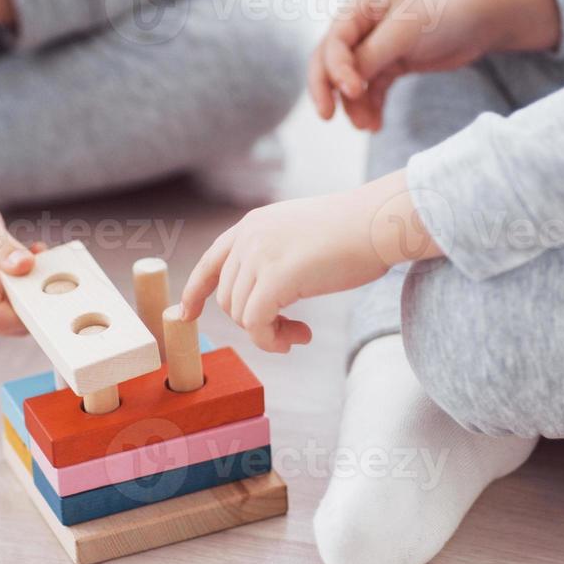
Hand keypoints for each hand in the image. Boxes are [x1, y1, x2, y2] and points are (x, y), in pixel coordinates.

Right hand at [0, 148, 36, 333]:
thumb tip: (26, 266)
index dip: (29, 308)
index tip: (49, 282)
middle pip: (10, 323)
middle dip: (35, 298)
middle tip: (46, 262)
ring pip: (13, 316)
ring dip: (31, 290)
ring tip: (35, 254)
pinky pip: (10, 304)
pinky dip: (25, 286)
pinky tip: (27, 260)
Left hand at [179, 171, 440, 352]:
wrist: (379, 222)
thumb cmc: (354, 232)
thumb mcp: (301, 235)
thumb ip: (275, 256)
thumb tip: (263, 298)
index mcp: (253, 224)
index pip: (210, 261)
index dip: (194, 291)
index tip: (183, 314)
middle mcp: (249, 237)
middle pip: (227, 298)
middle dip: (254, 322)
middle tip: (291, 330)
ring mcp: (259, 256)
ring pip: (240, 315)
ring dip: (268, 333)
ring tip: (300, 332)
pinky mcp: (274, 279)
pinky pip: (256, 325)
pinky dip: (272, 340)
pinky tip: (301, 336)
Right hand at [311, 0, 560, 131]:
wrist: (484, 17)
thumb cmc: (445, 12)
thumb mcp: (405, 31)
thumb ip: (370, 57)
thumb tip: (343, 85)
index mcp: (358, 6)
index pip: (333, 42)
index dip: (336, 70)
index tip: (353, 92)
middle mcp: (360, 24)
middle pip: (330, 62)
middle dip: (328, 90)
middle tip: (327, 117)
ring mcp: (374, 46)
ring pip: (350, 81)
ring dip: (354, 105)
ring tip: (367, 126)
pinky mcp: (391, 63)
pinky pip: (371, 90)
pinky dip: (371, 106)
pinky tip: (376, 125)